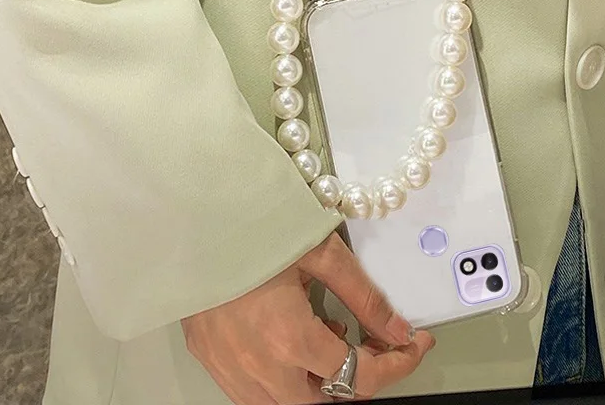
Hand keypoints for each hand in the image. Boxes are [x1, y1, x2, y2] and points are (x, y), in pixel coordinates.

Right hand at [181, 232, 434, 404]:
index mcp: (291, 339)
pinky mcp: (208, 361)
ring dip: (318, 387)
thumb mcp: (320, 252)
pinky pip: (254, 395)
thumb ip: (363, 296)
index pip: (360, 377)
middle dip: (358, 382)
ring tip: (330, 341)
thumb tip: (398, 330)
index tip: (416, 344)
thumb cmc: (257, 226)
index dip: (398, 365)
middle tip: (372, 347)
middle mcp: (260, 370)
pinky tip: (289, 344)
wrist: (188, 218)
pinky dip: (283, 383)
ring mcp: (229, 371)